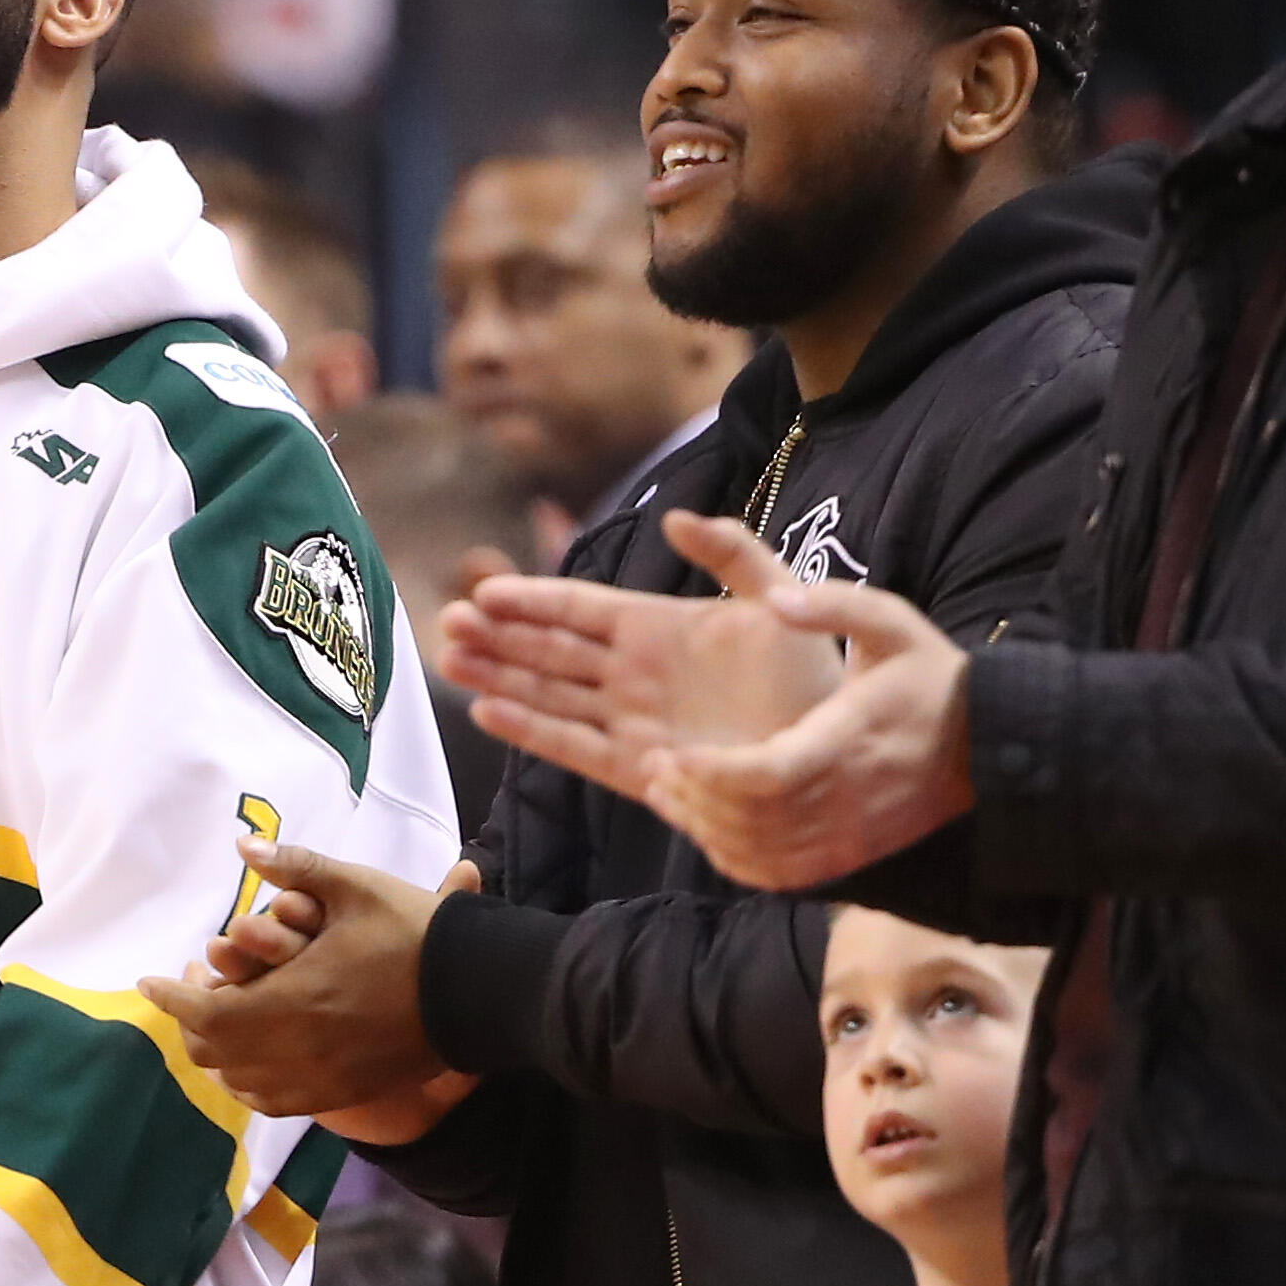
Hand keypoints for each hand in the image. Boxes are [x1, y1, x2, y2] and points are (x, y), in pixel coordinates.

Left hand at [141, 843, 474, 1127]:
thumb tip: (243, 846)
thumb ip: (295, 867)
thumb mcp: (355, 887)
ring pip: (242, 1083)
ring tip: (217, 1022)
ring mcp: (322, 1079)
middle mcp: (299, 1050)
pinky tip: (253, 1059)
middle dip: (191, 1022)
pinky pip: (277, 1102)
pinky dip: (252, 1082)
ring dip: (219, 1055)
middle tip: (187, 992)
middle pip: (215, 1053)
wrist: (481, 991)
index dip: (170, 997)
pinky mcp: (345, 1094)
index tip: (150, 980)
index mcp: (292, 1000)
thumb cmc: (416, 934)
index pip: (205, 1012)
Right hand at [448, 515, 974, 887]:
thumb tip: (674, 518)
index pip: (579, 607)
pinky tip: (489, 711)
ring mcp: (630, 720)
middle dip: (498, 635)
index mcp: (656, 625)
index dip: (532, 598)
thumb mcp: (777, 592)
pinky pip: (573, 746)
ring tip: (450, 659)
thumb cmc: (811, 671)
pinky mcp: (637, 767)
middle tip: (449, 620)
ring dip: (499, 676)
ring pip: (548, 693)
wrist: (835, 747)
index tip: (486, 588)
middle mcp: (632, 672)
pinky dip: (531, 730)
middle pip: (550, 648)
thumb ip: (732, 550)